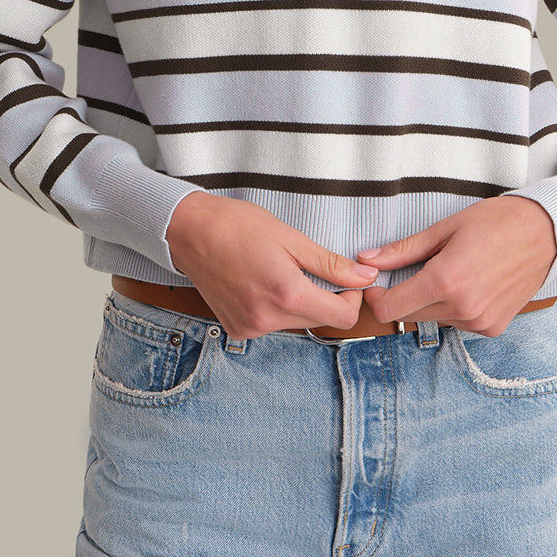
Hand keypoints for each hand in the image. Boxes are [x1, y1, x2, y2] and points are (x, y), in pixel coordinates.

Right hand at [165, 191, 379, 340]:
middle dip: (325, 297)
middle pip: (320, 321)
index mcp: (287, 295)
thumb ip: (331, 264)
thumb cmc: (239, 226)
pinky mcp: (237, 330)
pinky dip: (276, 308)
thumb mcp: (292, 239)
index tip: (347, 279)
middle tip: (312, 268)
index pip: (342, 317)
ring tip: (281, 272)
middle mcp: (268, 320)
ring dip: (300, 303)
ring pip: (296, 323)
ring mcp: (250, 328)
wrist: (190, 232)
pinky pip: (272, 325)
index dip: (352, 297)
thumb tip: (366, 277)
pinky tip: (262, 283)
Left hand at [355, 195, 556, 335]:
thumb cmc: (496, 222)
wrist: (545, 232)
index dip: (377, 296)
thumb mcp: (444, 229)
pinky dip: (454, 307)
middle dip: (404, 295)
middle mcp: (462, 308)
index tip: (378, 281)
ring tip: (452, 270)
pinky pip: (457, 322)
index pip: (389, 309)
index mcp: (445, 281)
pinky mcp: (492, 328)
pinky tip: (469, 283)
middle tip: (416, 268)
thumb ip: (402, 250)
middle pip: (409, 315)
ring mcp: (479, 322)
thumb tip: (367, 259)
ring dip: (431, 301)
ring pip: (434, 318)